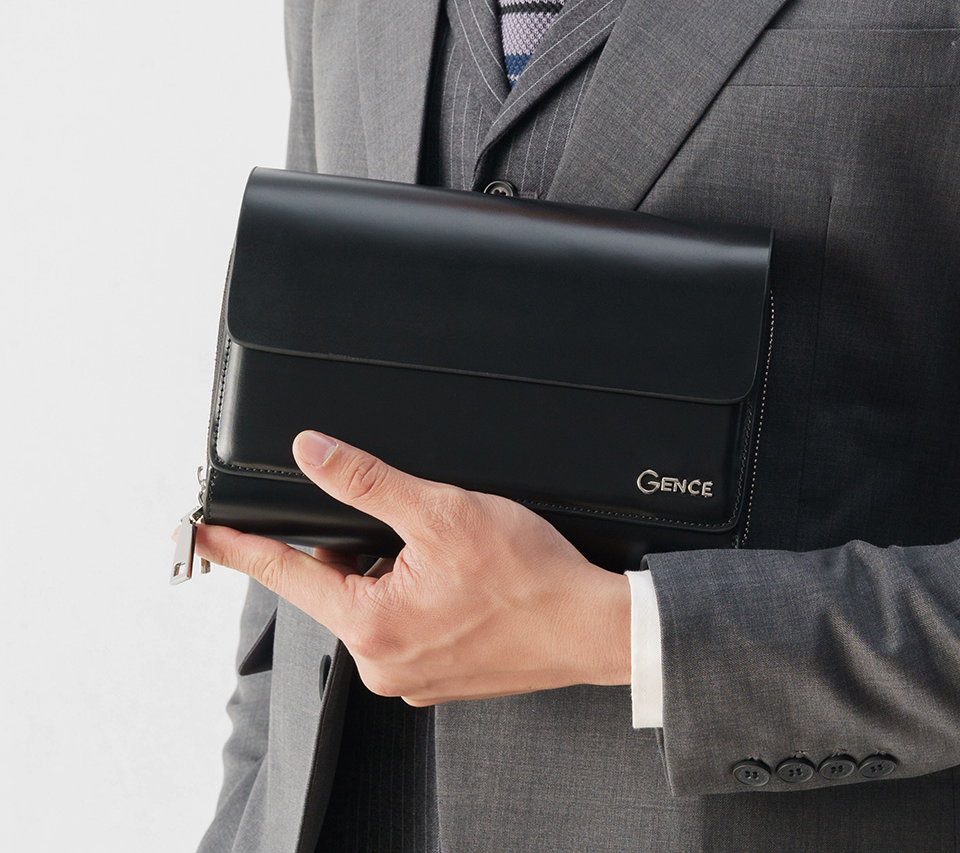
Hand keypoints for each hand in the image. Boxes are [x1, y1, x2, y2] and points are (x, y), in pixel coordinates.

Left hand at [195, 430, 630, 704]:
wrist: (594, 626)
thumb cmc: (530, 577)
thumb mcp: (441, 512)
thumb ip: (365, 482)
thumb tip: (312, 453)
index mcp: (372, 625)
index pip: (285, 573)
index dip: (240, 545)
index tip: (202, 533)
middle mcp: (383, 662)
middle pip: (339, 583)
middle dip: (359, 546)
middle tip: (413, 526)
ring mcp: (412, 674)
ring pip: (376, 601)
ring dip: (394, 569)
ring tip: (451, 556)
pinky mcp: (440, 675)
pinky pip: (406, 623)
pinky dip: (418, 594)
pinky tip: (460, 581)